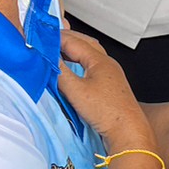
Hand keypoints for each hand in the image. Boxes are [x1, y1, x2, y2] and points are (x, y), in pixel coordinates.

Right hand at [56, 30, 154, 149]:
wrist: (128, 132)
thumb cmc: (108, 112)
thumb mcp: (76, 91)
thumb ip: (60, 73)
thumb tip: (49, 60)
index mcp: (99, 60)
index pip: (73, 41)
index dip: (56, 38)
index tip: (41, 37)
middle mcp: (107, 64)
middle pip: (84, 42)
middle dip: (65, 39)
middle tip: (48, 39)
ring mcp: (110, 74)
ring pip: (89, 54)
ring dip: (73, 50)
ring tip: (58, 52)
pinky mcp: (109, 86)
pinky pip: (91, 66)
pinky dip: (79, 62)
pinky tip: (72, 71)